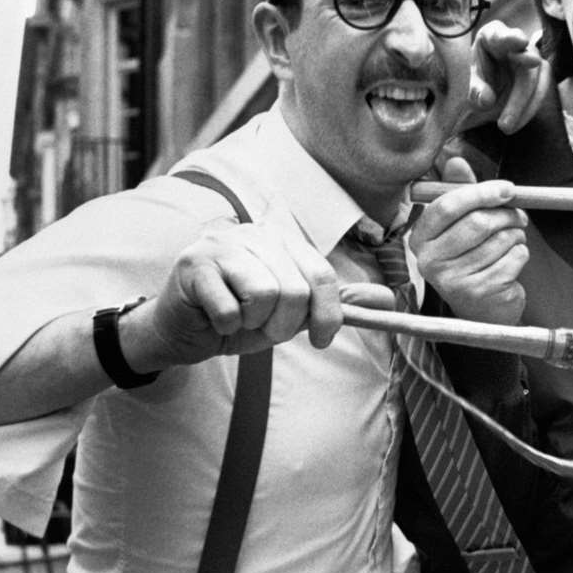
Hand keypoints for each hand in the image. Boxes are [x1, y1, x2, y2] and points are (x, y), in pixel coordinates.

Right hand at [127, 201, 342, 370]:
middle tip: (263, 328)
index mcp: (283, 240)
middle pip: (295, 289)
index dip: (328, 314)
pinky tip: (215, 317)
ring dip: (254, 323)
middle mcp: (255, 233)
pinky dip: (226, 327)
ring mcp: (222, 243)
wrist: (185, 331)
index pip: (322, 275)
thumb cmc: (242, 318)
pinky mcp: (193, 263)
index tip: (321, 340)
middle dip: (284, 325)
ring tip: (239, 318)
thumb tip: (387, 298)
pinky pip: (230, 309)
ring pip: (265, 295)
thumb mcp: (296, 314)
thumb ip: (336, 304)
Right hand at [410, 156, 528, 324]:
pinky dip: (521, 253)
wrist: (483, 311)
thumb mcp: (462, 224)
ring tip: (512, 240)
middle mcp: (430, 262)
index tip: (507, 189)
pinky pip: (514, 257)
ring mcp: (453, 281)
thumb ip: (460, 191)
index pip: (447, 207)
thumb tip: (456, 160)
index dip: (481, 192)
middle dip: (506, 214)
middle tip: (518, 216)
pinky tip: (512, 261)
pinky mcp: (480, 293)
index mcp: (420, 239)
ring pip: (500, 239)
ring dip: (516, 235)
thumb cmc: (472, 258)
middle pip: (478, 222)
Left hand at [462, 21, 551, 133]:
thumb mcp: (471, 82)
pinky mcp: (542, 73)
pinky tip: (516, 123)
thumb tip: (487, 101)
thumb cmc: (481, 75)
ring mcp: (534, 56)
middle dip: (519, 95)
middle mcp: (517, 42)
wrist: (491, 81)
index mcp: (494, 36)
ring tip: (507, 127)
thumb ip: (476, 90)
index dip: (511, 38)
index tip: (521, 42)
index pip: (502, 36)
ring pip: (538, 79)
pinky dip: (529, 110)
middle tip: (505, 124)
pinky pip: (541, 92)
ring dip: (525, 106)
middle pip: (526, 64)